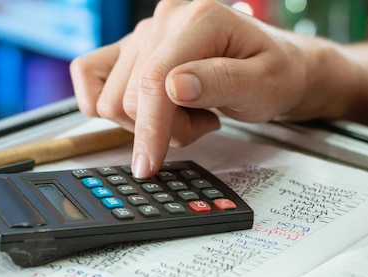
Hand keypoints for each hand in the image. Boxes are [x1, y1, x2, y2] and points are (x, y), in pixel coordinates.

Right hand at [70, 0, 310, 177]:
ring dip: (150, 122)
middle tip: (204, 120)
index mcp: (198, 20)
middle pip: (128, 97)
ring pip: (112, 99)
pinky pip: (91, 81)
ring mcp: (143, 35)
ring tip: (189, 111)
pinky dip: (118, 110)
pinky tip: (156, 108)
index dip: (150, 128)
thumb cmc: (273, 74)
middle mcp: (164, 21)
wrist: (275, 67)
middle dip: (164, 128)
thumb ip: (221, 82)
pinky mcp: (129, 52)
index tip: (148, 165)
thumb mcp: (262, 84)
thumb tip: (174, 87)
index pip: (153, 80)